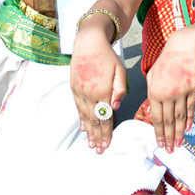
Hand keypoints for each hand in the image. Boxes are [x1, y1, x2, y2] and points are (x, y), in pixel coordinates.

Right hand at [69, 36, 126, 152]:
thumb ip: (120, 88)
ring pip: (85, 116)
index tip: (108, 144)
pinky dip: (81, 119)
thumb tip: (116, 106)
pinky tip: (83, 128)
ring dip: (89, 132)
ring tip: (91, 144)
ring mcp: (80, 92)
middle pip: (94, 120)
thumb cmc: (108, 56)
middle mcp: (90, 94)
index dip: (107, 132)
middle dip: (97, 137)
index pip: (105, 117)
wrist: (88, 44)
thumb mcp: (120, 70)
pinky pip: (78, 108)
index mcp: (103, 91)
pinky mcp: (74, 89)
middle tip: (100, 150)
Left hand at [144, 31, 194, 149]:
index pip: (156, 118)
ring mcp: (181, 92)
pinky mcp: (193, 88)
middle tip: (170, 151)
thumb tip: (152, 109)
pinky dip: (189, 119)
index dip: (158, 133)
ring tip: (179, 145)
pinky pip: (191, 107)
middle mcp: (167, 94)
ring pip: (179, 117)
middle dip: (168, 137)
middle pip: (168, 121)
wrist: (184, 46)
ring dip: (179, 133)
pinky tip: (187, 128)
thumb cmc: (166, 60)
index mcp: (154, 92)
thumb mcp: (153, 74)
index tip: (160, 144)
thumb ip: (152, 92)